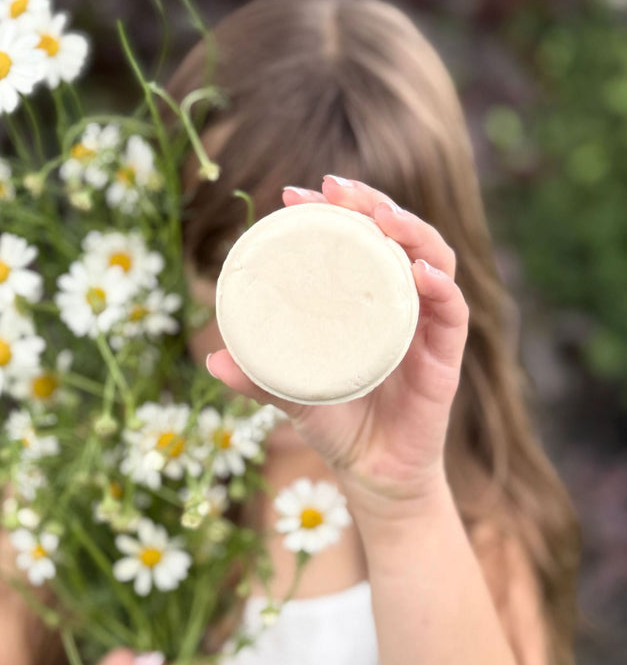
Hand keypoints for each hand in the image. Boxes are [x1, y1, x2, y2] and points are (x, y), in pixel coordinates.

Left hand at [206, 175, 468, 504]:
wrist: (373, 475)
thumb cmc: (335, 424)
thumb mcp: (291, 394)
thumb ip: (257, 378)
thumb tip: (210, 360)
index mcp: (364, 300)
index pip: (354, 239)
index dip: (332, 210)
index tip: (294, 195)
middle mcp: (398, 301)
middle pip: (396, 235)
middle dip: (370, 202)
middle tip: (336, 189)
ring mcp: (426, 324)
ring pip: (433, 258)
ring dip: (411, 230)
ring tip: (381, 218)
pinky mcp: (447, 355)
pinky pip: (454, 311)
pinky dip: (442, 287)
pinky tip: (422, 273)